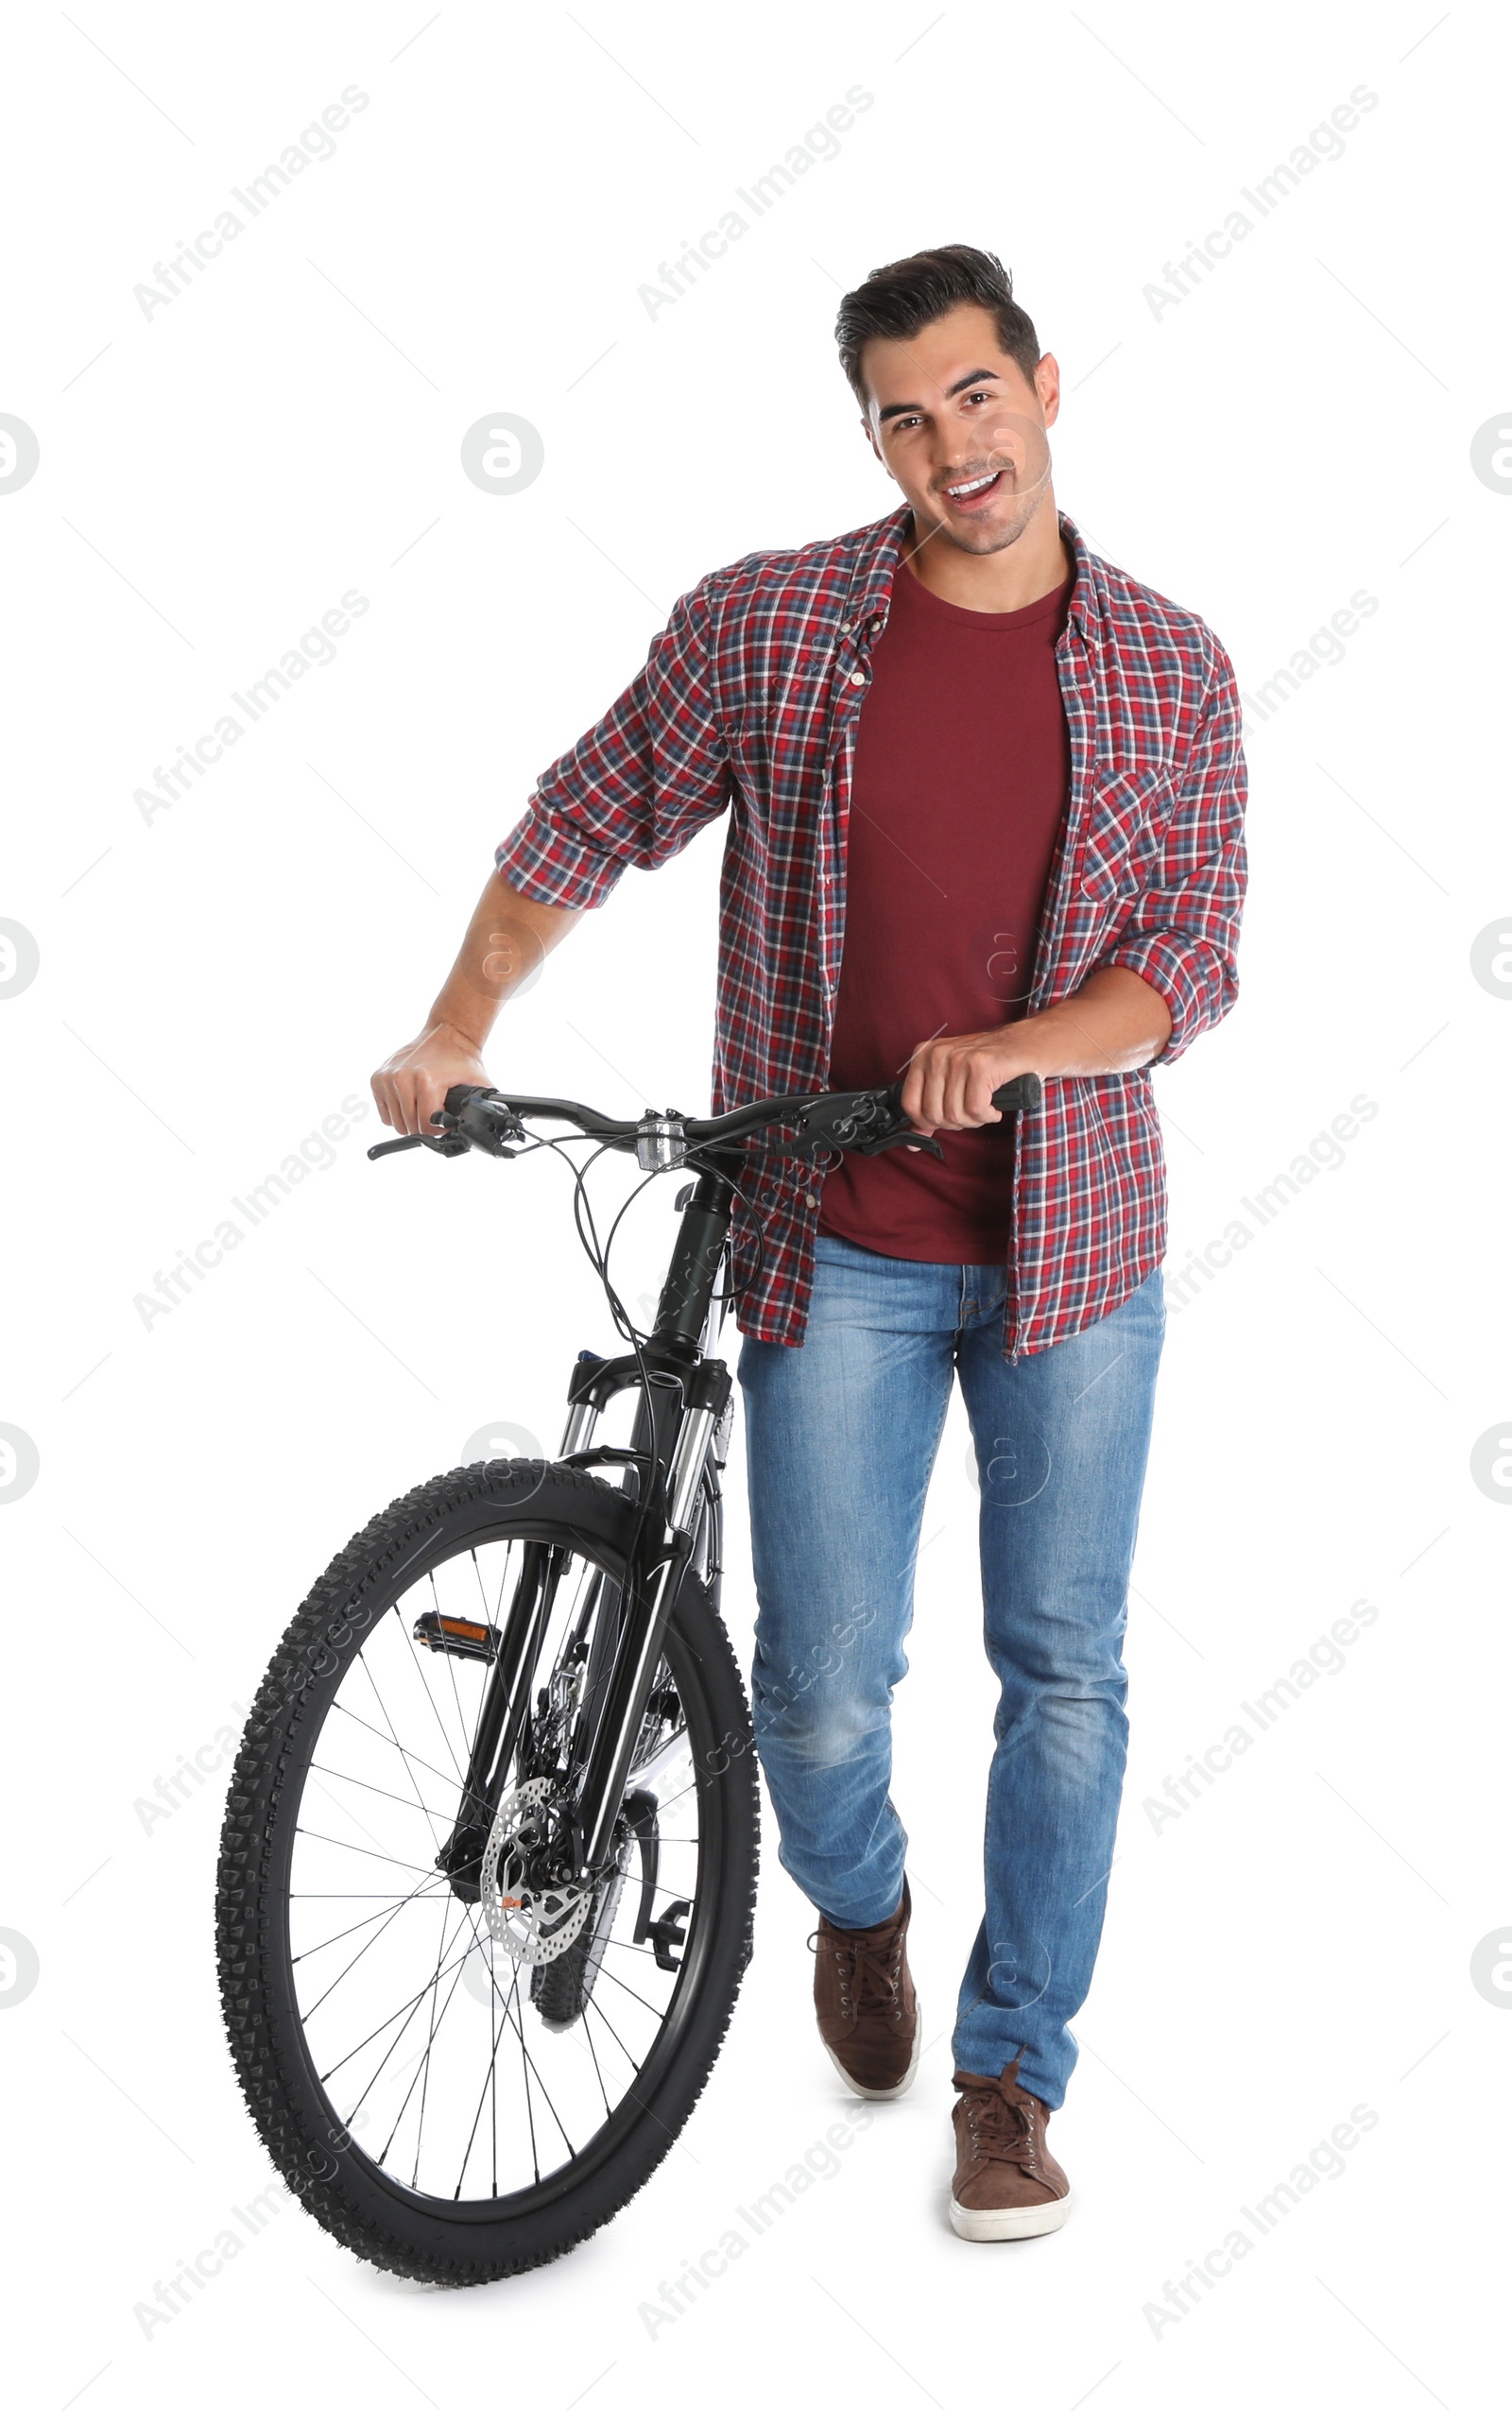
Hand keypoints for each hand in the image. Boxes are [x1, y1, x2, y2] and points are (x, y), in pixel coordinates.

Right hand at [372, 1021, 489, 1135]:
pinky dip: (397, 1111)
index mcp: (425, 1081)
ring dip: (410, 1120)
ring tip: (423, 1105)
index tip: (445, 1122)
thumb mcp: (478, 1084)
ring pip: (395, 1122)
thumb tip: (490, 1126)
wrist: (447, 1033)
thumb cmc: (460, 1060)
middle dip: (424, 1126)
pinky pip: (385, 1112)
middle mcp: (402, 1077)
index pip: (426, 1127)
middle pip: (409, 1126)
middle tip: (435, 1113)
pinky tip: (410, 1100)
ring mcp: (387, 1077)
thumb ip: (482, 1107)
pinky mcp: (377, 1078)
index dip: (438, 1130)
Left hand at [899, 1027, 1036, 1136]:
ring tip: (985, 1108)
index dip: (927, 1122)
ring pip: (954, 1114)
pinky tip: (994, 1108)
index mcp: (924, 1055)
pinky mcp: (981, 1066)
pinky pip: (976, 1109)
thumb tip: (914, 1142)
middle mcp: (938, 1054)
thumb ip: (930, 1109)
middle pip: (933, 1114)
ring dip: (974, 1120)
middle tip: (972, 1113)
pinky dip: (988, 1116)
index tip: (946, 1120)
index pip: (909, 1104)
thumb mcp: (952, 1081)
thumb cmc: (990, 1064)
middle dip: (956, 1122)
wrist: (1028, 1044)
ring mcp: (959, 1058)